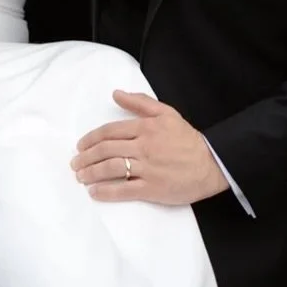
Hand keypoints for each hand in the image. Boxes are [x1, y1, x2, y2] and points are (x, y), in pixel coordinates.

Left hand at [71, 90, 228, 205]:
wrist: (212, 164)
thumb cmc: (188, 139)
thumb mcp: (166, 113)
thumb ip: (140, 102)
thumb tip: (116, 93)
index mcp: (145, 127)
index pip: (109, 131)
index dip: (91, 139)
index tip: (80, 146)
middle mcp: (143, 146)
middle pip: (105, 150)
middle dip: (86, 157)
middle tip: (75, 164)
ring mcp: (147, 168)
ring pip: (111, 168)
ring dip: (91, 173)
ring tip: (80, 177)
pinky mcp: (152, 188)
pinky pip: (124, 190)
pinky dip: (106, 191)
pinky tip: (94, 192)